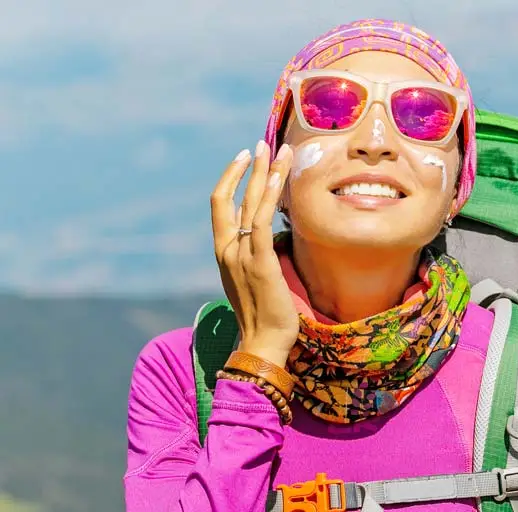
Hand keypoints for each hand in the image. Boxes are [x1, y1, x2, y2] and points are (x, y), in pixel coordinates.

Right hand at [210, 140, 297, 365]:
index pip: (220, 205)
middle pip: (234, 197)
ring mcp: (241, 255)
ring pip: (251, 203)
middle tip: (262, 144)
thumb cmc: (264, 315)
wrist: (262, 343)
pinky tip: (280, 177)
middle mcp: (227, 249)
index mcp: (223, 252)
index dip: (230, 179)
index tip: (244, 160)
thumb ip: (256, 255)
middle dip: (250, 168)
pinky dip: (269, 195)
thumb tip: (271, 237)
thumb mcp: (254, 279)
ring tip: (280, 151)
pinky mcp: (260, 262)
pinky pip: (262, 220)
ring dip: (266, 174)